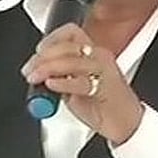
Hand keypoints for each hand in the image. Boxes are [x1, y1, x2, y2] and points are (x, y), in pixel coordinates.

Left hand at [21, 23, 143, 144]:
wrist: (127, 125)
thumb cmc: (104, 106)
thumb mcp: (75, 87)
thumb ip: (60, 76)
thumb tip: (38, 73)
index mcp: (92, 53)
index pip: (71, 32)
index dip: (51, 38)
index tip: (37, 52)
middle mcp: (99, 57)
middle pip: (67, 45)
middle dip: (43, 57)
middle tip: (30, 69)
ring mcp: (103, 70)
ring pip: (71, 60)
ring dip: (47, 67)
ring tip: (35, 77)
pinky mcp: (105, 87)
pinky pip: (80, 81)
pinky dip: (62, 82)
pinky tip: (51, 84)